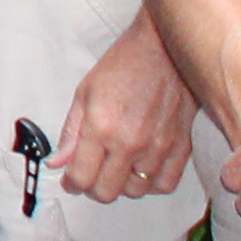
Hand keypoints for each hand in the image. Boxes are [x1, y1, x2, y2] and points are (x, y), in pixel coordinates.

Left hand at [45, 13, 197, 203]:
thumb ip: (71, 133)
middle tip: (91, 175)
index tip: (71, 180)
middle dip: (93, 188)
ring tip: (117, 168)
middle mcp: (130, 142)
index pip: (81, 177)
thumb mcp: (84, 93)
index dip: (72, 183)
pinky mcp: (181, 146)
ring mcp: (158, 147)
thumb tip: (58, 162)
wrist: (162, 49)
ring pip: (136, 192)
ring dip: (122, 185)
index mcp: (102, 128)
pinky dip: (151, 184)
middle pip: (107, 192)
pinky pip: (165, 184)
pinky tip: (142, 170)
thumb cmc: (123, 65)